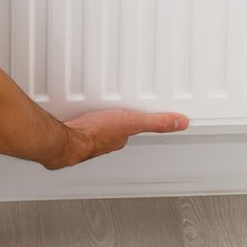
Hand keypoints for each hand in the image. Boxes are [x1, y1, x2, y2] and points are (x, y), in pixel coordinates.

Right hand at [48, 107, 189, 168]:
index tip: (140, 115)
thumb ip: (156, 123)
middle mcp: (105, 139)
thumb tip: (180, 123)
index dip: (136, 119)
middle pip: (115, 126)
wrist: (66, 138)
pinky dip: (81, 117)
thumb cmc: (94, 134)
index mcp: (120, 137)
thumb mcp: (132, 122)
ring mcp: (89, 135)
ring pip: (98, 124)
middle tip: (117, 107)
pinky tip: (79, 111)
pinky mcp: (74, 129)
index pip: (132, 127)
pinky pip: (81, 121)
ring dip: (98, 118)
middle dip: (116, 116)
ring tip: (99, 108)